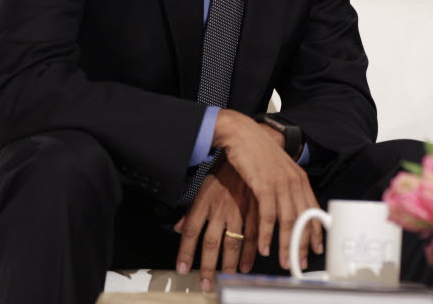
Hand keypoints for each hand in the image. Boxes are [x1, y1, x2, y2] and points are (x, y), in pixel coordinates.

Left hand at [174, 161, 257, 291]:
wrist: (247, 148)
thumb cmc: (223, 170)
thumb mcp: (202, 188)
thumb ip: (190, 212)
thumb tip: (176, 229)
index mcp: (204, 202)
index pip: (190, 232)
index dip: (185, 252)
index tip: (182, 269)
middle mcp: (220, 208)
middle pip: (210, 243)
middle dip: (208, 267)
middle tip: (206, 284)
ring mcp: (238, 209)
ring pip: (233, 242)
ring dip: (230, 265)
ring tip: (227, 279)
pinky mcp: (256, 209)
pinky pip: (253, 235)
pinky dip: (251, 253)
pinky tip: (248, 265)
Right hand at [212, 110, 322, 270]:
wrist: (242, 134)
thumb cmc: (256, 153)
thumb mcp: (277, 170)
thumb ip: (285, 187)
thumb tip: (288, 208)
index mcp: (299, 178)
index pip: (313, 209)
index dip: (316, 231)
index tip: (316, 249)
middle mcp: (294, 181)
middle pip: (303, 219)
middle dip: (303, 245)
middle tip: (301, 263)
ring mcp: (281, 183)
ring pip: (289, 221)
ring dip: (287, 245)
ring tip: (285, 262)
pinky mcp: (264, 185)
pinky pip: (268, 216)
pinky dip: (267, 235)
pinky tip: (264, 248)